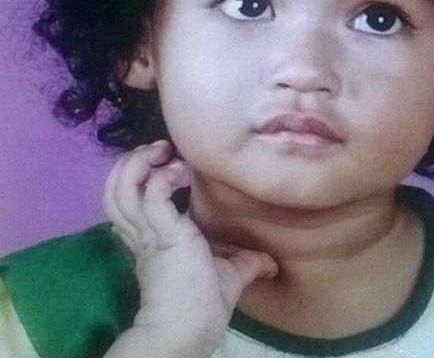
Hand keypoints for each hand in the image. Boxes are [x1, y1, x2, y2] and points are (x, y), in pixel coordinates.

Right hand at [102, 139, 278, 357]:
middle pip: (115, 188)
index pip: (126, 200)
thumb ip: (245, 264)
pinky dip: (162, 177)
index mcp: (150, 239)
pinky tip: (180, 172)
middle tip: (158, 150)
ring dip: (139, 163)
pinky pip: (151, 194)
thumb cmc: (203, 307)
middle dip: (131, 162)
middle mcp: (142, 233)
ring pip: (121, 188)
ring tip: (163, 153)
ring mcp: (149, 232)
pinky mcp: (163, 233)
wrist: (190, 330)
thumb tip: (270, 263)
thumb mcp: (226, 277)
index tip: (165, 163)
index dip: (137, 176)